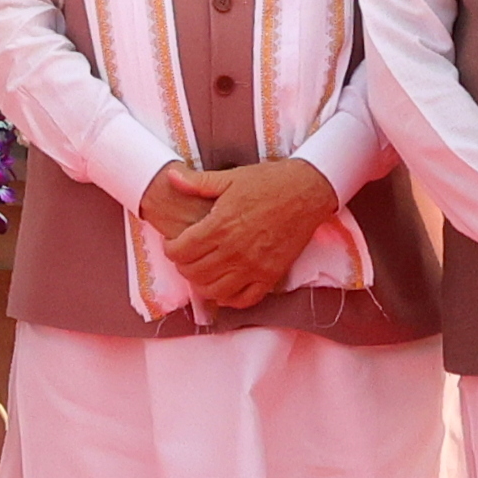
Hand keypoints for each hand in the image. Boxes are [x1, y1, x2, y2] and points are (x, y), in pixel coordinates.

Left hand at [146, 155, 337, 313]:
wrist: (307, 191)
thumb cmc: (268, 181)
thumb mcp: (230, 177)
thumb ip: (197, 182)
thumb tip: (170, 177)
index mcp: (220, 226)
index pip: (181, 251)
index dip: (169, 250)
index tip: (172, 244)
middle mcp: (234, 251)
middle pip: (194, 273)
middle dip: (182, 266)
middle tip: (185, 257)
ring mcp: (253, 266)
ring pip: (214, 291)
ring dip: (202, 284)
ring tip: (202, 271)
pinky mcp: (271, 276)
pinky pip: (244, 299)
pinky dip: (229, 298)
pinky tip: (224, 286)